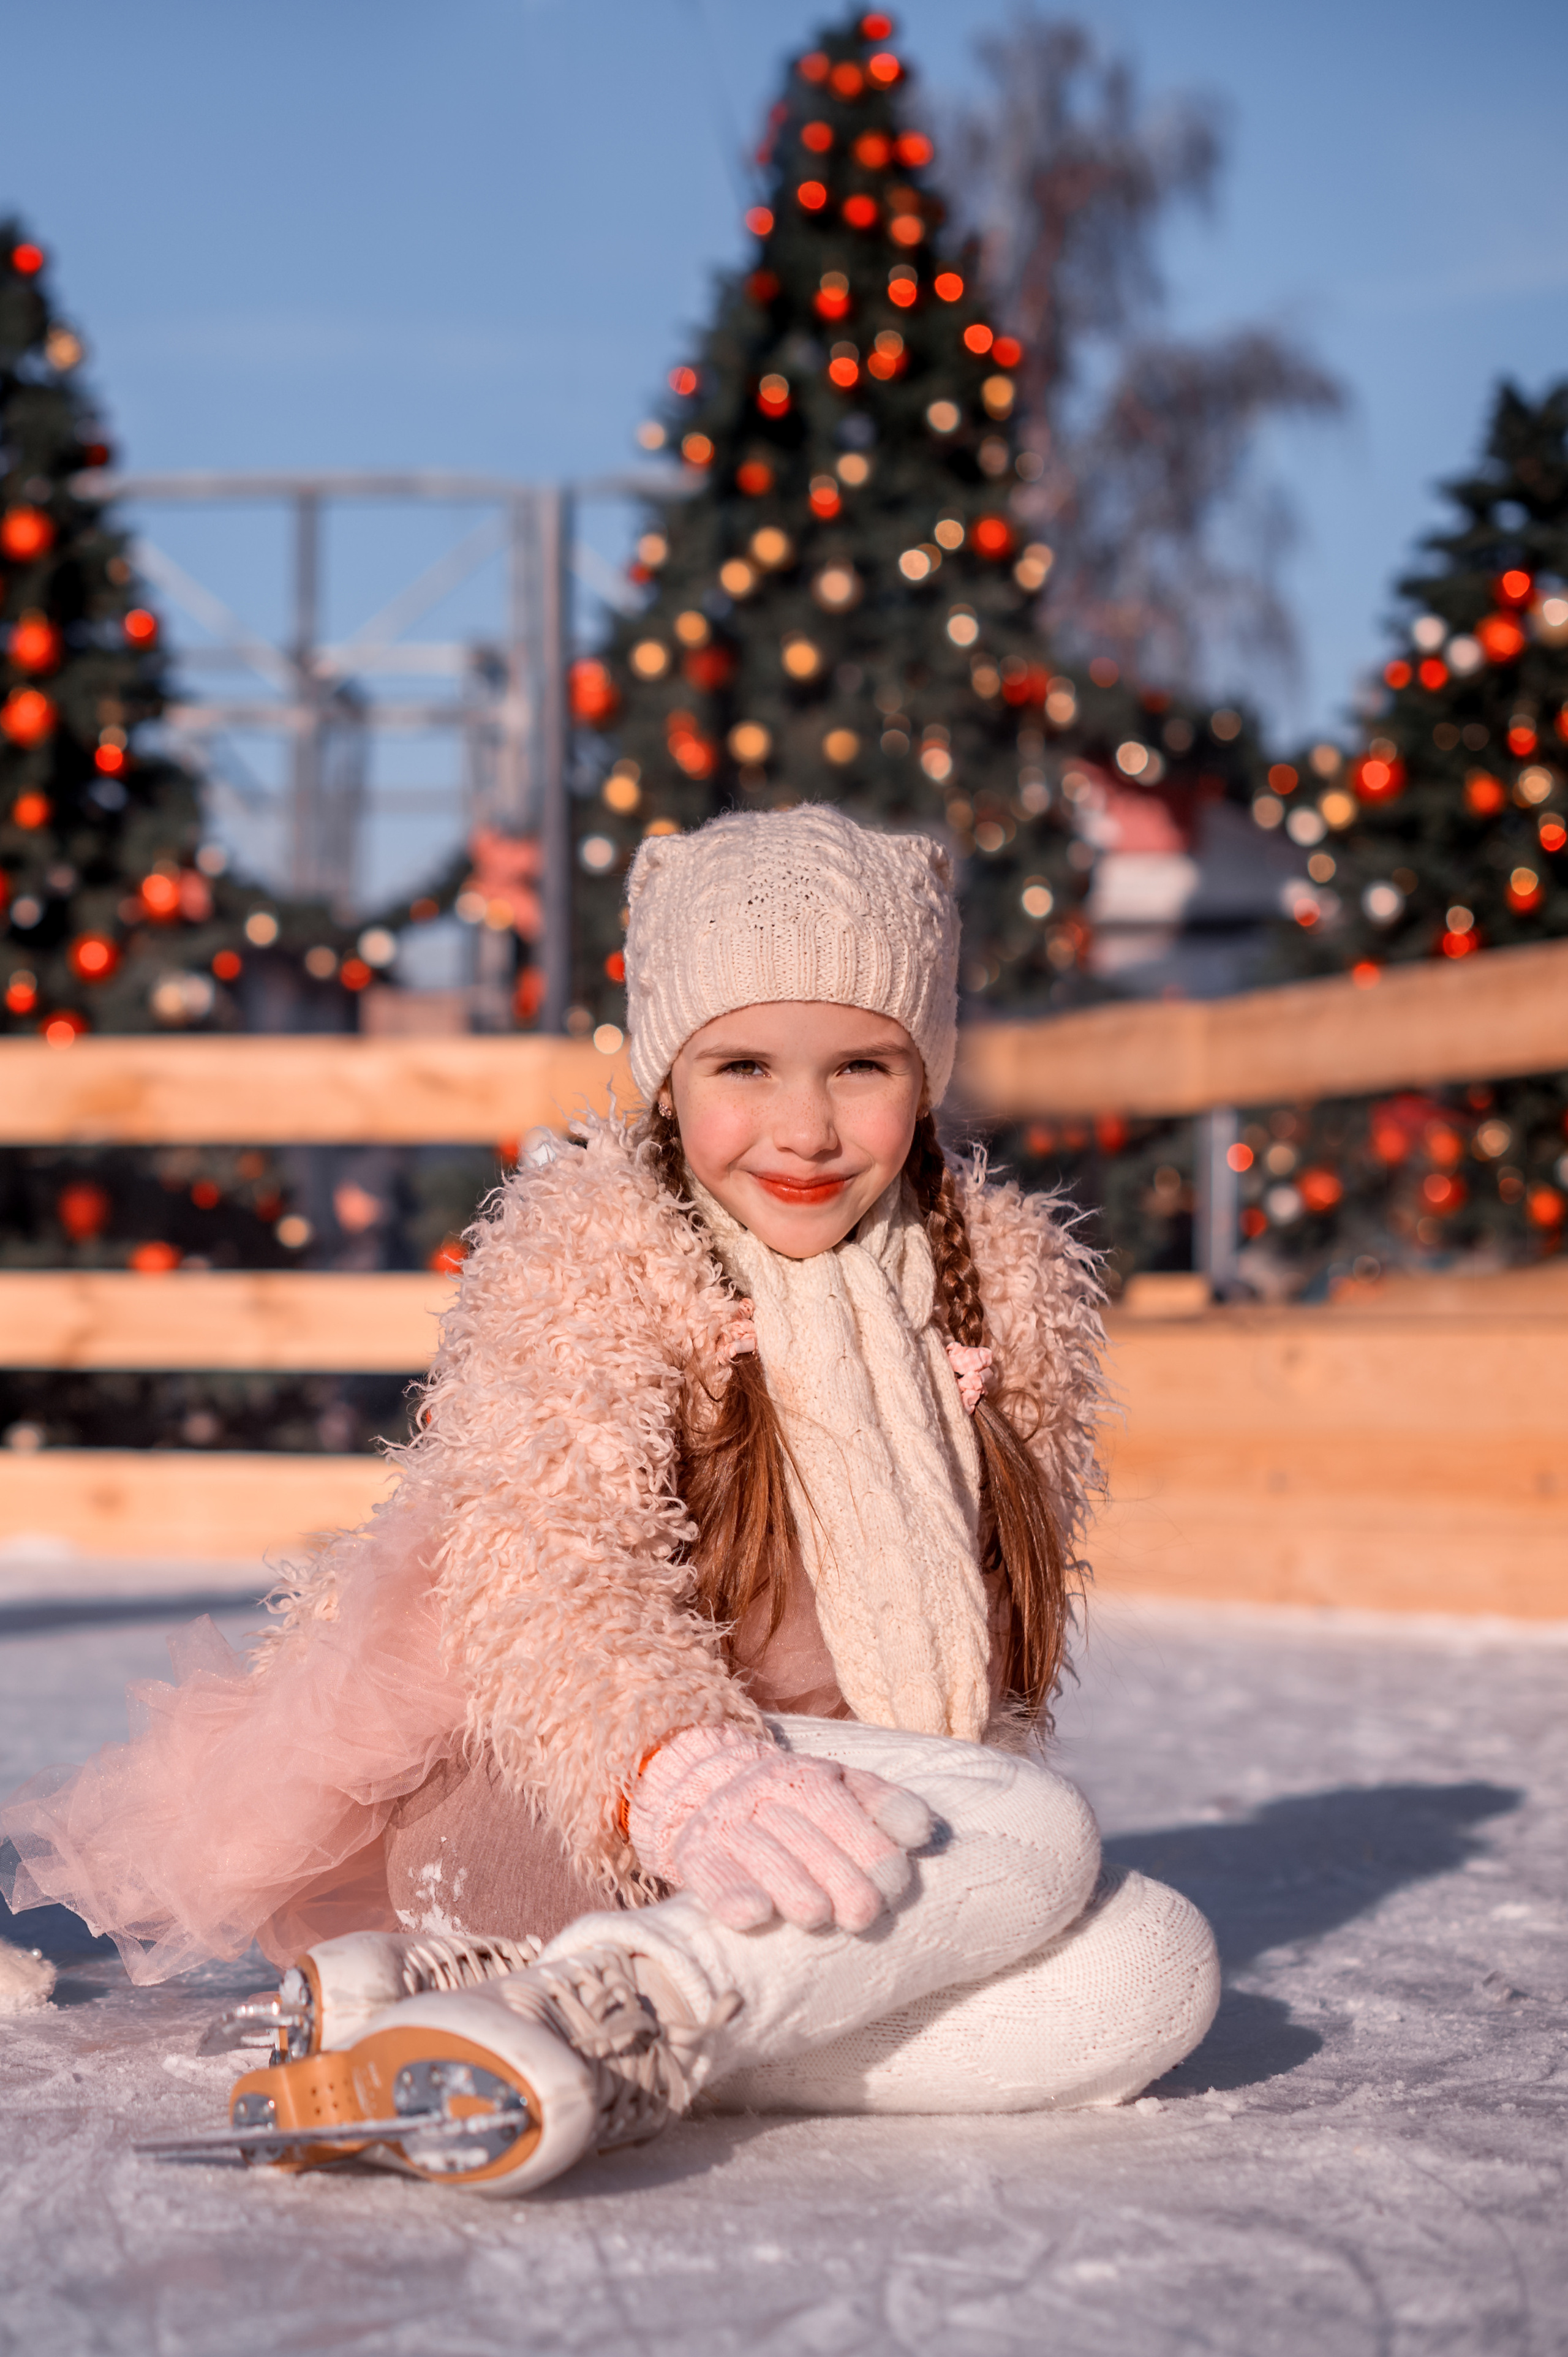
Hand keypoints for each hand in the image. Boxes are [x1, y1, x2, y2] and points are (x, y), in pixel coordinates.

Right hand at [627, 1723, 933, 1932]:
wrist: (713, 1794)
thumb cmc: (800, 1810)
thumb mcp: (845, 1793)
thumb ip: (885, 1806)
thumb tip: (923, 1831)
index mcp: (803, 1775)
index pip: (835, 1804)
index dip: (866, 1843)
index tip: (894, 1883)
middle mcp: (759, 1791)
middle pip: (800, 1832)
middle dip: (835, 1873)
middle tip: (863, 1913)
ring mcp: (724, 1821)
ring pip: (757, 1851)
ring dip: (789, 1884)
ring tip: (816, 1916)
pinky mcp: (693, 1853)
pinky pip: (710, 1874)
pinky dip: (730, 1895)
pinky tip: (754, 1916)